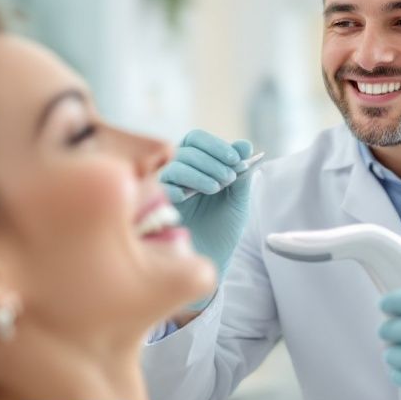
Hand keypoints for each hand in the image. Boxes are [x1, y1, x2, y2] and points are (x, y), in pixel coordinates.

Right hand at [160, 130, 253, 308]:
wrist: (210, 259)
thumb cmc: (222, 230)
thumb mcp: (238, 201)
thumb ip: (241, 175)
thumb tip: (245, 145)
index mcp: (197, 166)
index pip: (198, 140)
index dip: (216, 145)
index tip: (236, 159)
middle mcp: (179, 172)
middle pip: (187, 148)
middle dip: (212, 160)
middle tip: (227, 179)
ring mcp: (166, 187)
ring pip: (176, 165)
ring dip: (199, 173)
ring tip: (215, 189)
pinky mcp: (156, 204)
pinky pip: (160, 186)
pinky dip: (176, 187)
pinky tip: (188, 197)